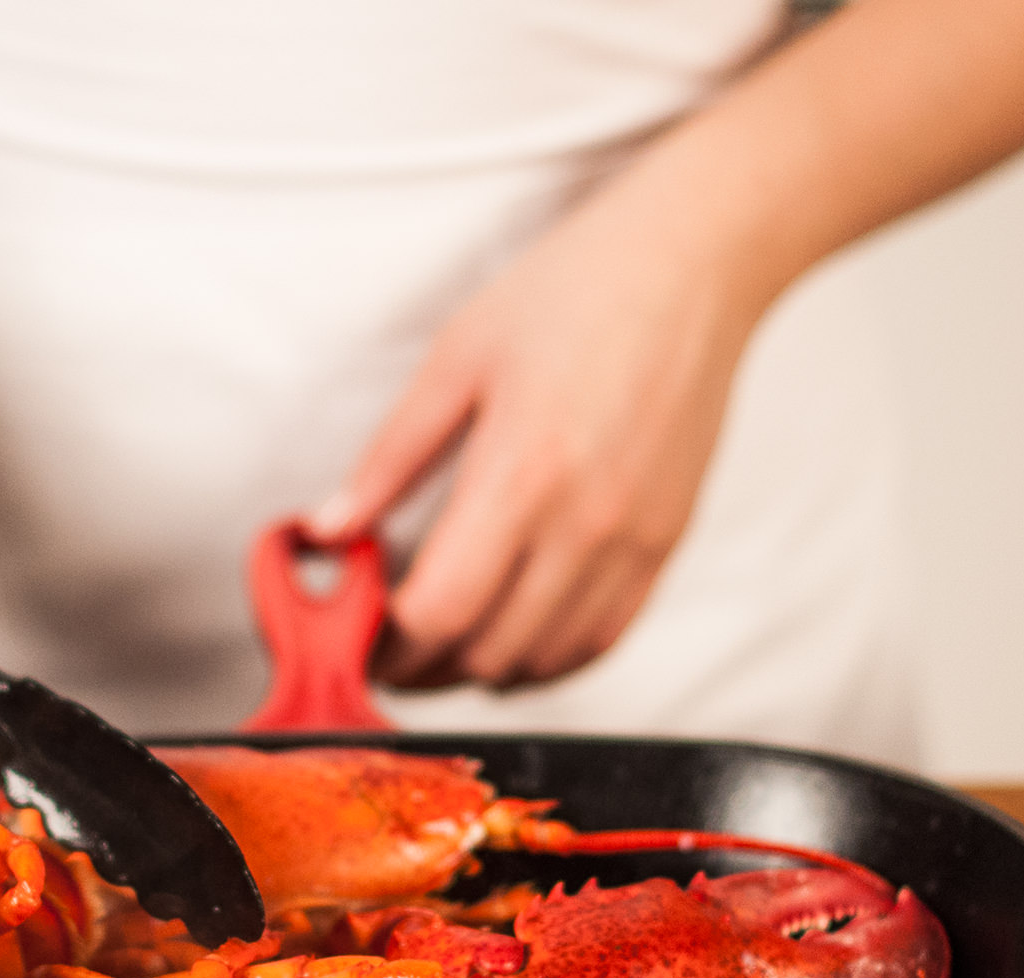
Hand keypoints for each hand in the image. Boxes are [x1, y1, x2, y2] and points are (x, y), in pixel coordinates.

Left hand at [312, 163, 768, 690]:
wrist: (694, 263)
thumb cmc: (573, 292)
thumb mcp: (455, 360)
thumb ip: (389, 458)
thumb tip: (329, 531)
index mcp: (521, 473)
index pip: (441, 611)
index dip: (387, 642)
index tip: (357, 635)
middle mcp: (584, 523)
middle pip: (487, 651)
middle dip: (423, 666)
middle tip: (385, 645)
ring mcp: (633, 542)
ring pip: (544, 660)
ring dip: (481, 669)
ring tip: (440, 645)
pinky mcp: (666, 544)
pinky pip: (600, 640)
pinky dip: (547, 659)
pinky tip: (510, 637)